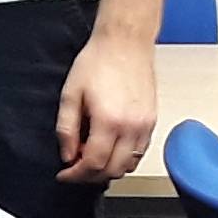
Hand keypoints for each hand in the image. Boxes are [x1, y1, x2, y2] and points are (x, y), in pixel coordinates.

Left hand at [53, 28, 158, 184]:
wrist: (125, 42)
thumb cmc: (98, 61)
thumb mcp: (71, 94)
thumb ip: (67, 129)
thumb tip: (67, 155)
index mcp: (109, 122)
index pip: (93, 164)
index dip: (76, 175)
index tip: (65, 174)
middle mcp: (131, 128)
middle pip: (113, 170)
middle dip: (91, 175)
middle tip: (76, 167)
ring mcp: (145, 126)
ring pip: (129, 165)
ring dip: (109, 168)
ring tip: (92, 155)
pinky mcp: (152, 121)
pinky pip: (140, 152)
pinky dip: (124, 158)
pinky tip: (110, 147)